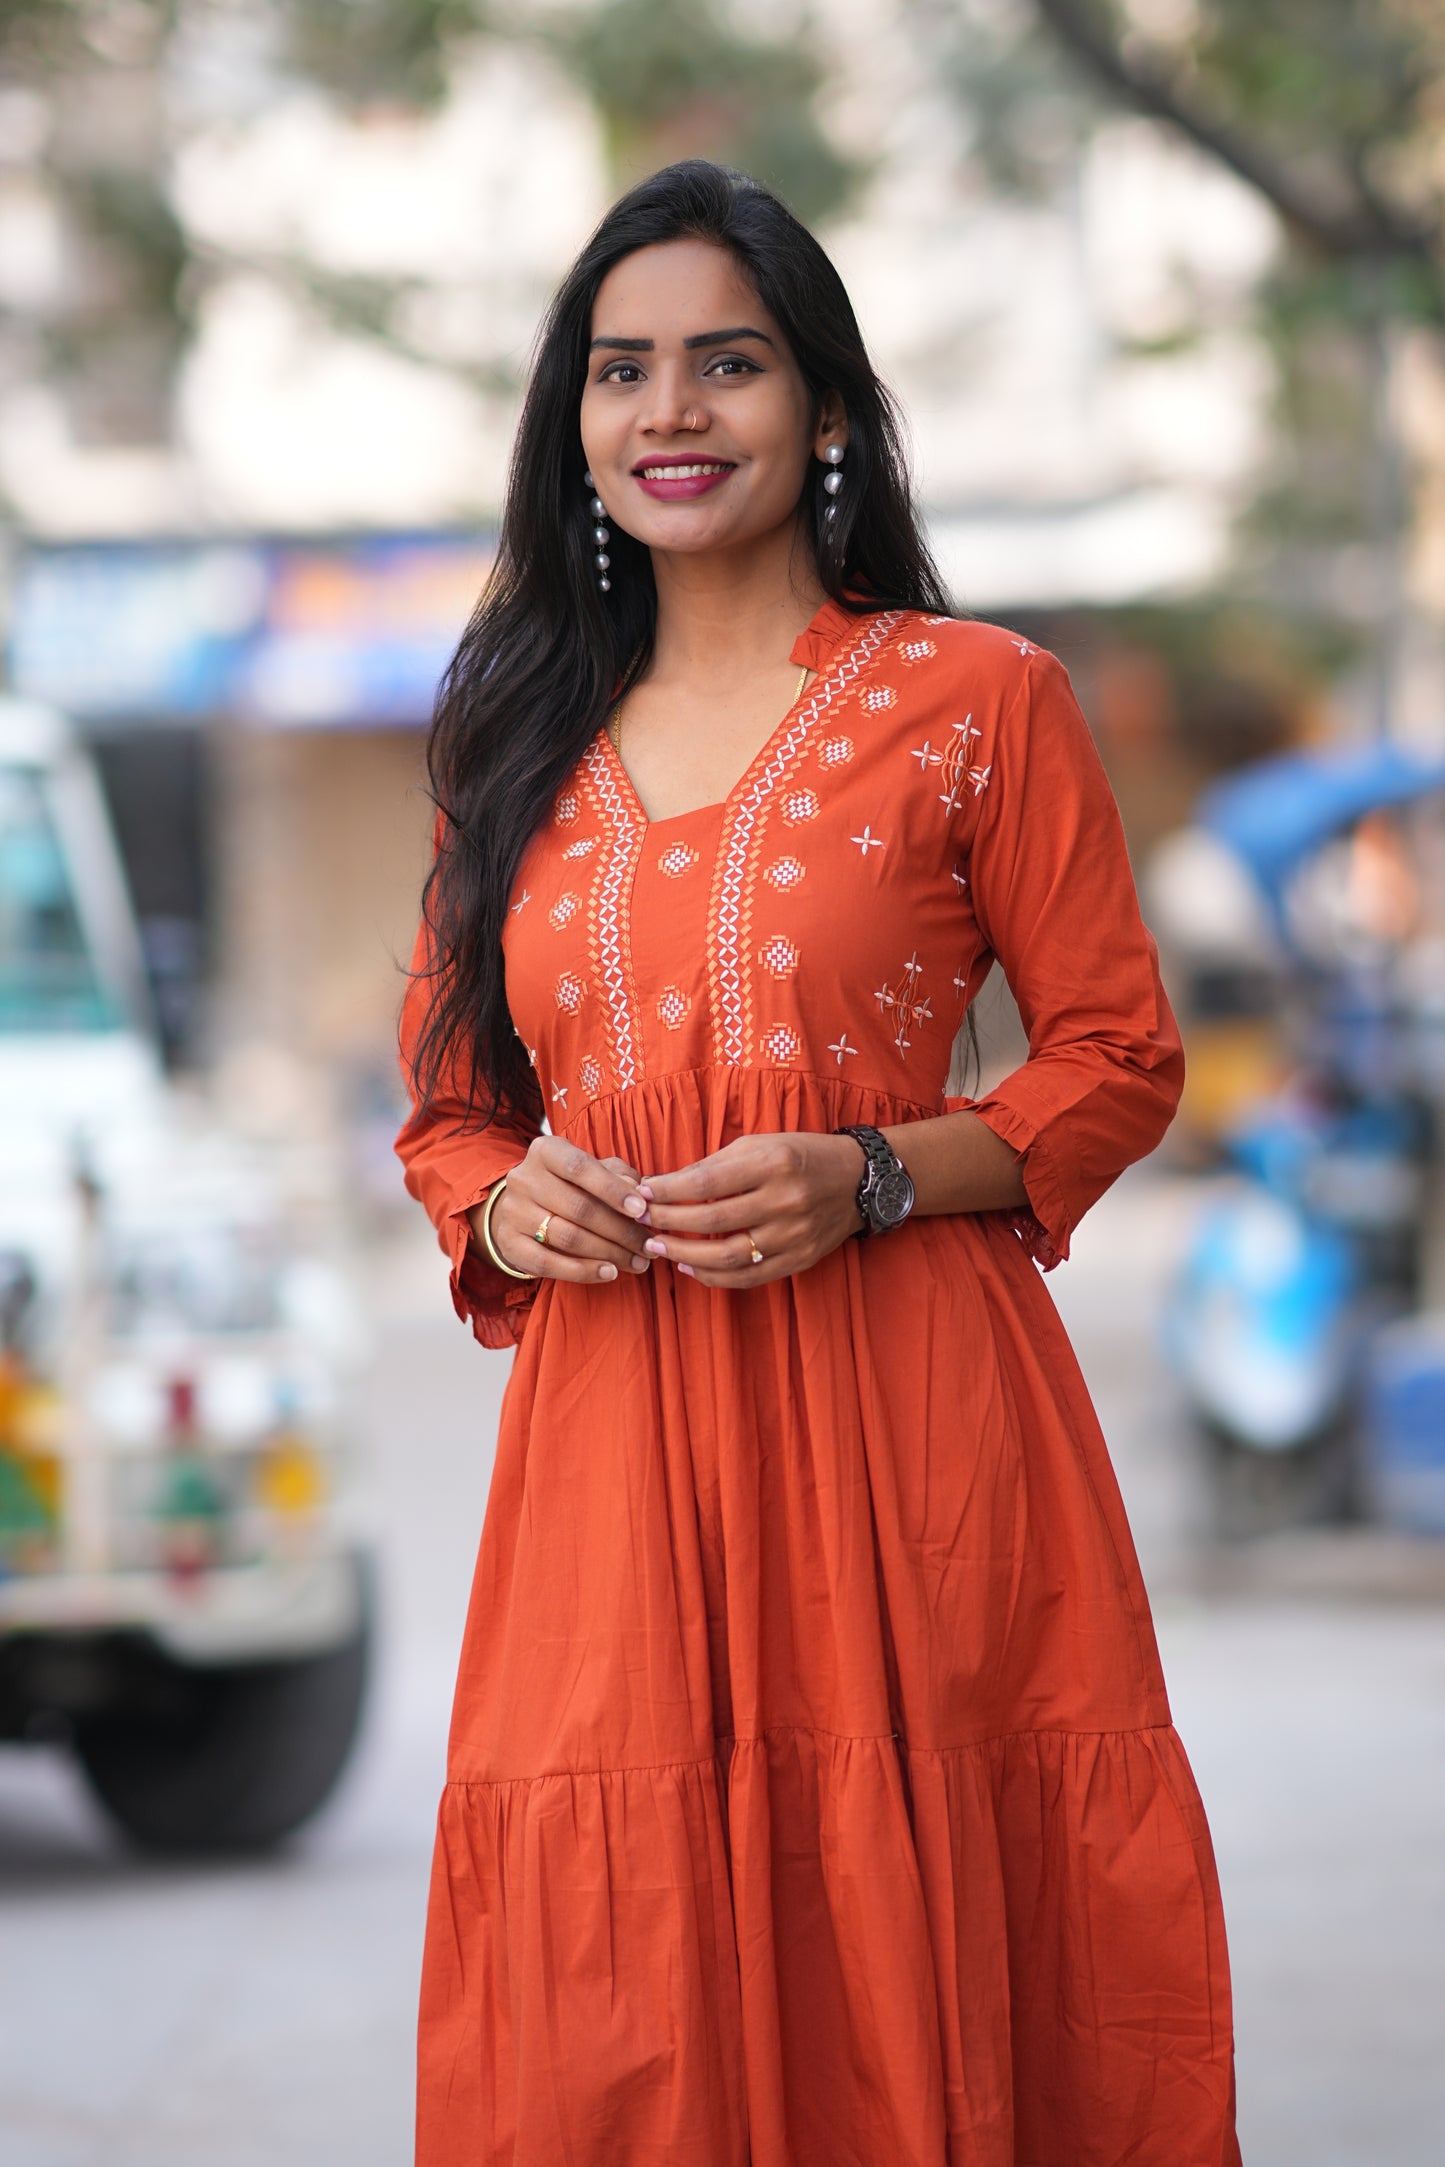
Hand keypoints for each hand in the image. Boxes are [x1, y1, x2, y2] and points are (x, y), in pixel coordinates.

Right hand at [470, 1138, 652, 1283]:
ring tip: (637, 1262)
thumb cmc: (571, 1185)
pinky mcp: (509, 1243)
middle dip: (621, 1230)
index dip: (613, 1189)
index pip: (580, 1167)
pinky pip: (548, 1264)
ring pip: (568, 1237)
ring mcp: (513, 1211)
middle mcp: (524, 1178)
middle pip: (579, 1208)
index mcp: (546, 1151)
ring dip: (609, 1253)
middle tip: (649, 1245)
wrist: (522, 1207)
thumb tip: (640, 1193)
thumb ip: (619, 1176)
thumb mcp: (594, 1171)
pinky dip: (583, 1271)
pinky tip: (609, 1273)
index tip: (642, 1210)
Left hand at [634, 1132, 863, 1287]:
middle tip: (641, 1223)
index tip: (642, 1192)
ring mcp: (794, 1234)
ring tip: (658, 1248)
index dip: (668, 1191)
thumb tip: (664, 1184)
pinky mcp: (800, 1258)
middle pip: (712, 1221)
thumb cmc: (800, 1154)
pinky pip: (750, 1277)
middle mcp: (785, 1200)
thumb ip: (714, 1165)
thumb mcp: (759, 1144)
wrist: (858, 1179)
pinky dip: (714, 1277)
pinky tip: (690, 1268)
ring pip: (728, 1257)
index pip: (706, 1183)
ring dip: (685, 1255)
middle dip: (668, 1224)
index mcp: (772, 1163)